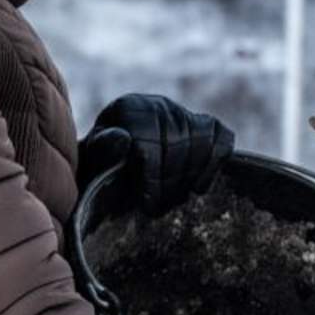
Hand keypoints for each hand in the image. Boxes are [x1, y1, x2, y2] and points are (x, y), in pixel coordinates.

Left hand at [77, 93, 235, 214]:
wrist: (116, 170)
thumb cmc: (102, 170)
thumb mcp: (93, 165)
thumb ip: (103, 151)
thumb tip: (123, 139)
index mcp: (126, 109)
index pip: (149, 143)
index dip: (151, 179)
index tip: (147, 206)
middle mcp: (157, 104)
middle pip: (177, 145)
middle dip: (170, 184)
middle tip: (158, 210)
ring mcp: (183, 113)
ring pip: (201, 143)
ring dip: (189, 178)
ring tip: (173, 200)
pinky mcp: (205, 124)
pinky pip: (221, 138)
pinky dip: (213, 165)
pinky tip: (198, 188)